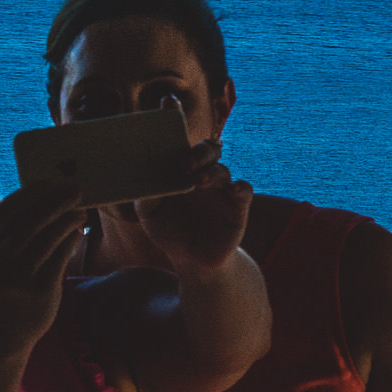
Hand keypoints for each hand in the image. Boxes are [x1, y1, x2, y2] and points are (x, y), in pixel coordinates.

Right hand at [0, 182, 85, 348]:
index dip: (27, 195)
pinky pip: (59, 257)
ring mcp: (16, 279)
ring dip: (66, 220)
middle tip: (73, 191)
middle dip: (53, 203)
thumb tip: (43, 200)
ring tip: (79, 211)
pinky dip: (70, 240)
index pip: (3, 213)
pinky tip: (77, 232)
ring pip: (46, 239)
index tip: (48, 183)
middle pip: (27, 223)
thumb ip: (9, 235)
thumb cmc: (3, 287)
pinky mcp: (38, 291)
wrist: (2, 332)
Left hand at [131, 140, 251, 273]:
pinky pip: (244, 190)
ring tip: (199, 181)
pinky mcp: (237, 207)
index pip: (183, 145)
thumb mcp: (149, 214)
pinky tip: (233, 190)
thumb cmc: (168, 230)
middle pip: (208, 151)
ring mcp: (222, 190)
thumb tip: (147, 182)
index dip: (179, 137)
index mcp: (181, 171)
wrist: (191, 260)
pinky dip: (241, 187)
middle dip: (198, 153)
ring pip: (222, 171)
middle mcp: (204, 175)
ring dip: (211, 173)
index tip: (168, 131)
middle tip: (186, 164)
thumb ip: (146, 196)